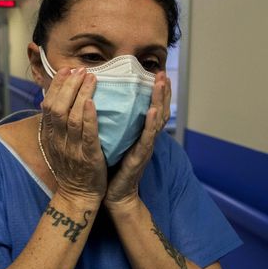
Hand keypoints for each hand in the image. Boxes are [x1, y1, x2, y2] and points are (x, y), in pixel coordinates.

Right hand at [40, 67, 106, 204]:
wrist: (78, 196)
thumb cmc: (71, 168)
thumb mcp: (56, 145)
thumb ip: (55, 125)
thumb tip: (53, 101)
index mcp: (50, 136)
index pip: (48, 104)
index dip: (57, 85)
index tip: (66, 70)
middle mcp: (57, 140)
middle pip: (58, 107)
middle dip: (68, 85)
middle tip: (80, 69)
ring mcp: (71, 149)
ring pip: (72, 116)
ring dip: (81, 94)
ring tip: (91, 77)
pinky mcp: (87, 157)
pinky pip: (87, 134)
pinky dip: (89, 117)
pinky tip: (92, 102)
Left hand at [105, 72, 170, 209]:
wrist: (114, 195)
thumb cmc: (112, 167)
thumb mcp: (114, 141)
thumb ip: (115, 124)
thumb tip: (104, 102)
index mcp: (140, 133)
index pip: (152, 107)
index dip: (156, 92)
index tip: (157, 73)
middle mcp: (146, 138)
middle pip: (159, 110)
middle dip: (162, 91)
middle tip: (163, 73)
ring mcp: (145, 147)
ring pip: (157, 121)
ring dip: (160, 101)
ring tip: (161, 84)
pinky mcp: (139, 158)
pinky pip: (146, 139)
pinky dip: (150, 124)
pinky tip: (151, 112)